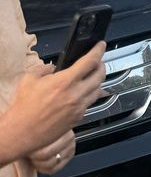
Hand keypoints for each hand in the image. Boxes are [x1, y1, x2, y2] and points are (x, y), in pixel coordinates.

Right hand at [0, 44, 105, 165]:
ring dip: (97, 81)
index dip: (98, 50)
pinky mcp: (78, 118)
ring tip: (92, 77)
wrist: (22, 131)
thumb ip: (44, 68)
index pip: (90, 61)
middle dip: (101, 65)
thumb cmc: (24, 107)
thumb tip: (53, 67)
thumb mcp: (30, 79)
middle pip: (100, 75)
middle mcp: (76, 94)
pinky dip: (90, 95)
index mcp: (65, 81)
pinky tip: (83, 93)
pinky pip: (90, 103)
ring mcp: (79, 107)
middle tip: (98, 62)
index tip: (101, 46)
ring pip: (98, 90)